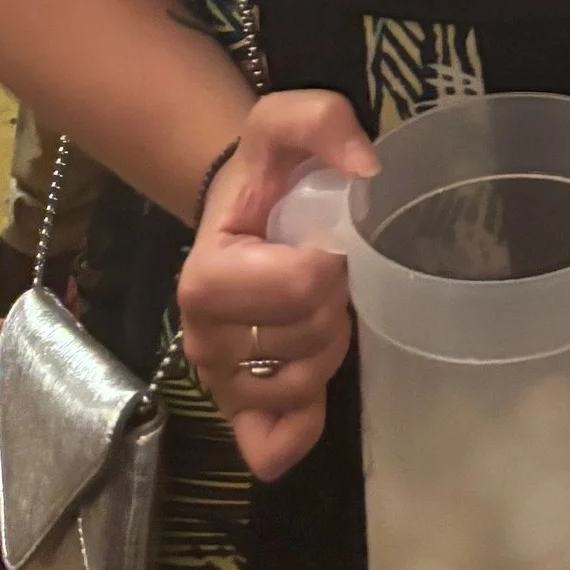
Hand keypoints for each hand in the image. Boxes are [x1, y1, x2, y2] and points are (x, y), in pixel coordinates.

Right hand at [176, 91, 377, 480]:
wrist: (239, 213)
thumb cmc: (264, 175)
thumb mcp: (284, 123)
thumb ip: (323, 123)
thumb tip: (367, 170)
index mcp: (206, 275)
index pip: (300, 288)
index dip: (331, 265)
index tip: (328, 244)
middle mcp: (202, 338)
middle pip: (307, 341)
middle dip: (334, 305)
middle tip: (326, 276)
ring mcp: (217, 382)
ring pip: (300, 389)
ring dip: (327, 350)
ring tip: (316, 311)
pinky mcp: (236, 412)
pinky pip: (272, 447)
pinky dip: (301, 426)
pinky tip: (314, 390)